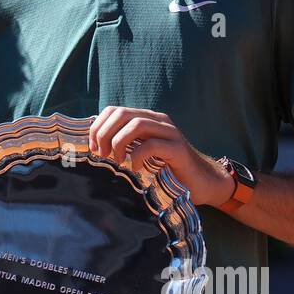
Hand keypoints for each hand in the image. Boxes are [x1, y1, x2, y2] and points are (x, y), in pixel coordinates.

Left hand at [89, 107, 233, 207]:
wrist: (201, 183)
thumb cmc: (167, 171)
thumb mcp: (141, 155)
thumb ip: (124, 147)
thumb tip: (94, 148)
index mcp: (146, 120)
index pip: (114, 110)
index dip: (98, 126)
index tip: (92, 148)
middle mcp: (158, 121)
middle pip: (122, 114)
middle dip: (105, 133)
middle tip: (102, 154)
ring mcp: (170, 133)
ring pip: (137, 124)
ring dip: (119, 142)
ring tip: (117, 160)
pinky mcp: (178, 149)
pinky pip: (152, 145)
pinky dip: (137, 156)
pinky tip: (134, 167)